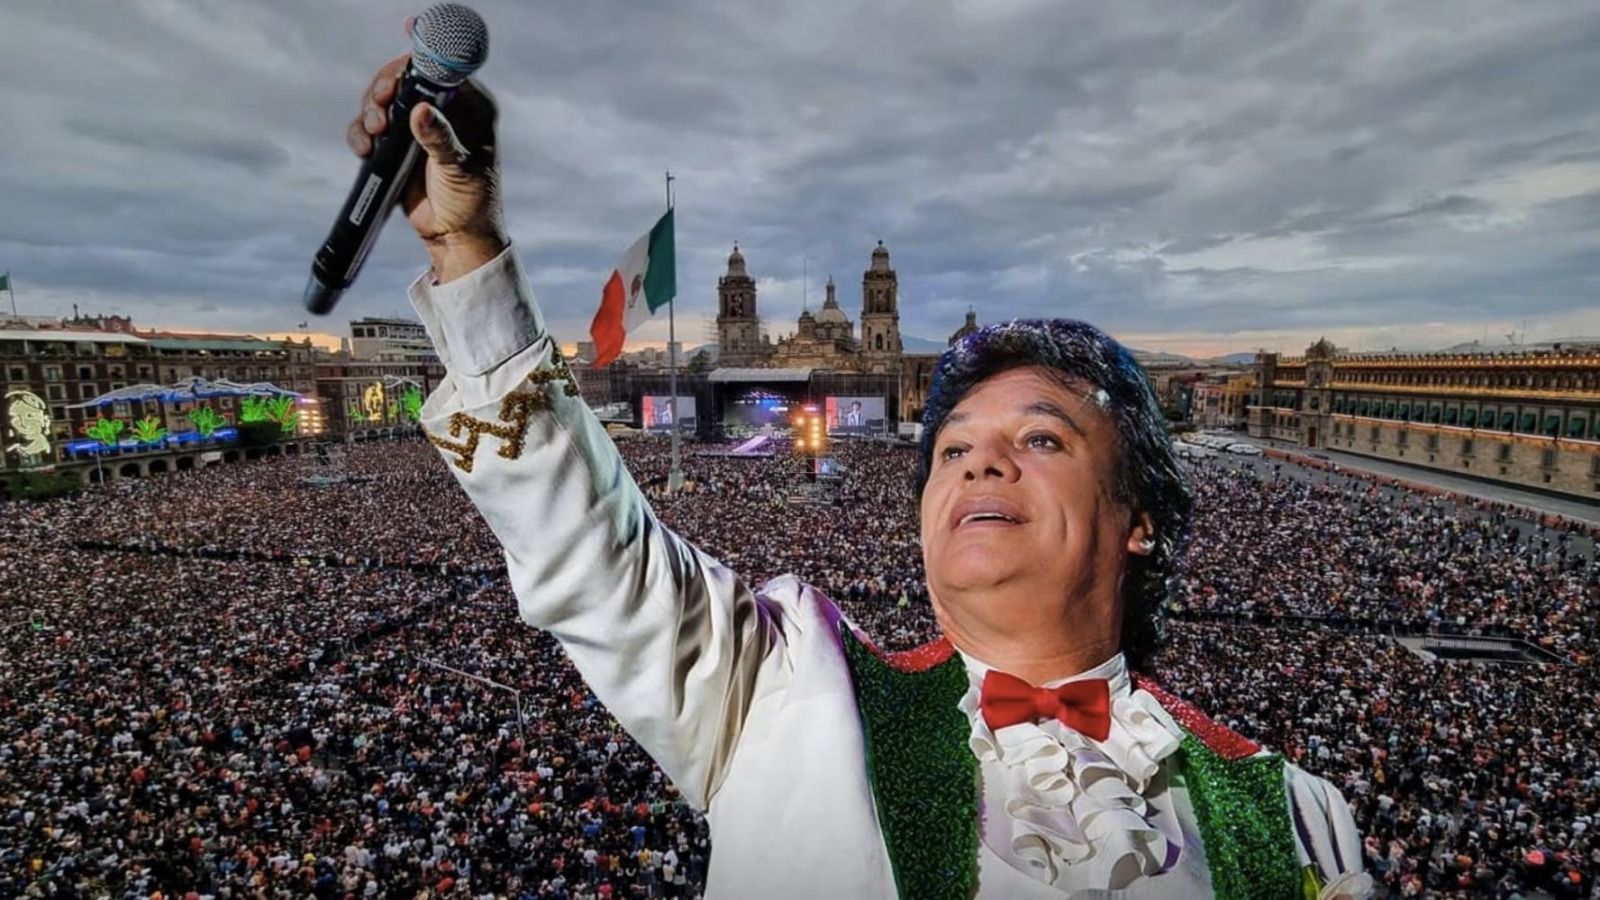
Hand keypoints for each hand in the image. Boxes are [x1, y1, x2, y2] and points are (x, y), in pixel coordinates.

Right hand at [347, 16, 507, 282]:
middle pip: (405, 77)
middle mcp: (443, 109)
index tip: (409, 26)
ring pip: (383, 99)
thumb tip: (421, 110)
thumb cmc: (471, 201)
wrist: (455, 237)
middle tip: (379, 104)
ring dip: (370, 110)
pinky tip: (364, 148)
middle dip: (385, 86)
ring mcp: (417, 126)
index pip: (445, 65)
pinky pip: (369, 126)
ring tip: (373, 132)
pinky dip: (361, 133)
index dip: (425, 46)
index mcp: (470, 106)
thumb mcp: (459, 169)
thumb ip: (440, 138)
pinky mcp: (396, 145)